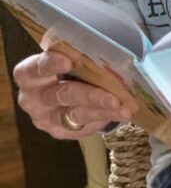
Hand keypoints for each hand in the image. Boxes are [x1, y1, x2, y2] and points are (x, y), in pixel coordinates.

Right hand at [13, 50, 130, 139]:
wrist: (66, 91)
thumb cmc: (68, 67)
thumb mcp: (70, 57)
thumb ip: (81, 56)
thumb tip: (109, 57)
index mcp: (29, 73)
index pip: (38, 68)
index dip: (52, 64)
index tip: (69, 61)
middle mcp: (33, 98)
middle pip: (63, 95)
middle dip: (91, 95)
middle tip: (114, 98)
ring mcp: (46, 118)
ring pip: (77, 114)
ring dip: (103, 111)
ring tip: (125, 110)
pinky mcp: (60, 131)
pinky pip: (84, 126)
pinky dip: (104, 118)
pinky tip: (118, 114)